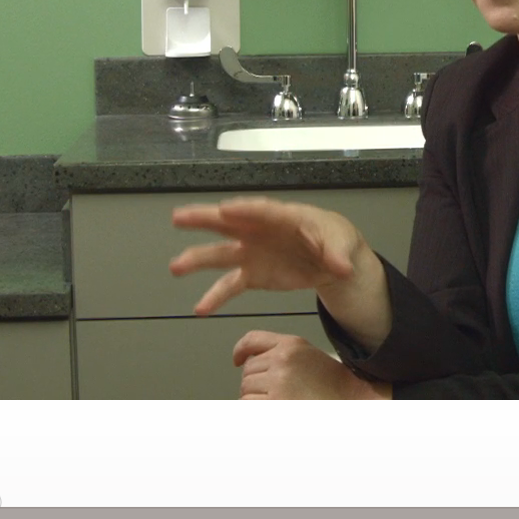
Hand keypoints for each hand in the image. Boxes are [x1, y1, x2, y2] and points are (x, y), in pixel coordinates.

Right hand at [170, 197, 369, 315]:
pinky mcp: (252, 274)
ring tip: (176, 267)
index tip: (226, 209)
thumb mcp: (343, 244)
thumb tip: (340, 267)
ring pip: (221, 254)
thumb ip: (338, 254)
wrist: (331, 261)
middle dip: (204, 219)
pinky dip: (215, 297)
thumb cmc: (334, 240)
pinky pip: (229, 285)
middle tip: (179, 217)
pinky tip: (201, 308)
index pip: (262, 210)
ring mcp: (253, 252)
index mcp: (284, 217)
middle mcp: (260, 231)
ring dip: (198, 259)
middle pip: (229, 222)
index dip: (244, 210)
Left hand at [232, 331, 389, 399]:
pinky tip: (275, 408)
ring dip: (256, 399)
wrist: (351, 400)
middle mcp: (282, 360)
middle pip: (247, 371)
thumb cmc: (333, 385)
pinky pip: (249, 405)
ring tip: (281, 402)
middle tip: (277, 394)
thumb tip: (247, 364)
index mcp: (291, 345)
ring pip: (246, 390)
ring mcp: (278, 382)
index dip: (241, 350)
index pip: (253, 340)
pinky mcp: (275, 403)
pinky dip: (256, 409)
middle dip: (255, 383)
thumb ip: (280, 354)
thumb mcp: (308, 356)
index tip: (238, 360)